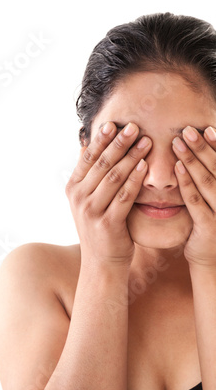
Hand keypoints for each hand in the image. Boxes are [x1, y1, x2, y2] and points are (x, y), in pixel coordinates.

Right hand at [65, 121, 151, 267]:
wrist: (101, 262)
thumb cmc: (98, 227)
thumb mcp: (85, 200)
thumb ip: (86, 175)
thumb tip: (83, 145)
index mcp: (72, 188)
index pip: (87, 158)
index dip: (101, 140)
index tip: (115, 124)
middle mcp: (79, 198)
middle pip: (102, 164)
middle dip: (119, 143)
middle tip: (134, 127)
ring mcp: (91, 211)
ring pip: (114, 177)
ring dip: (131, 157)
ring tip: (146, 142)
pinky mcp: (108, 223)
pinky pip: (124, 196)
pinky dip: (135, 180)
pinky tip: (145, 167)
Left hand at [172, 125, 215, 266]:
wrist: (211, 261)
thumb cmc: (210, 226)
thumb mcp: (215, 203)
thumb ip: (211, 181)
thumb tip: (203, 156)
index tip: (207, 128)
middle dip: (203, 148)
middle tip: (187, 130)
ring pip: (207, 182)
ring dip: (193, 160)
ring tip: (178, 143)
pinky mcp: (209, 227)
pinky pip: (195, 201)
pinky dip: (186, 183)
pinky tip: (177, 168)